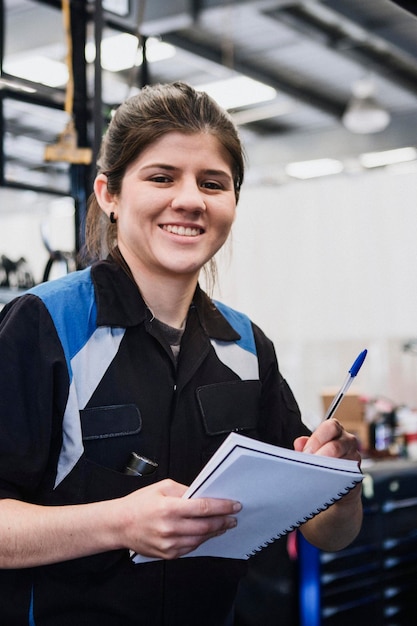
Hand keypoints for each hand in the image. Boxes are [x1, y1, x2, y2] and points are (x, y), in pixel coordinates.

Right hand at [120, 479, 241, 559]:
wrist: (119, 525)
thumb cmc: (138, 504)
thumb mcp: (162, 487)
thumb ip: (184, 491)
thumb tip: (203, 495)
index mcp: (169, 508)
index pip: (204, 507)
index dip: (222, 506)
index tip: (234, 505)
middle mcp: (170, 528)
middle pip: (206, 526)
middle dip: (223, 521)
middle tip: (233, 517)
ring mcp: (169, 544)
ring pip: (201, 539)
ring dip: (215, 532)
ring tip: (224, 525)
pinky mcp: (168, 554)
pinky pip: (191, 548)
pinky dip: (202, 540)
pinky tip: (207, 533)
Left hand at [295, 420, 362, 549]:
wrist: (333, 487)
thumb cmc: (320, 463)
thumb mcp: (312, 451)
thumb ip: (305, 446)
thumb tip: (299, 442)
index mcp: (335, 431)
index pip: (330, 426)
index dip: (317, 439)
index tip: (306, 453)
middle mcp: (348, 442)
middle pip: (338, 444)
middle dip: (321, 454)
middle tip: (309, 463)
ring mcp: (355, 458)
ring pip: (344, 460)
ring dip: (328, 467)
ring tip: (315, 473)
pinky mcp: (357, 475)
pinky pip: (348, 475)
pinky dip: (336, 478)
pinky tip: (324, 482)